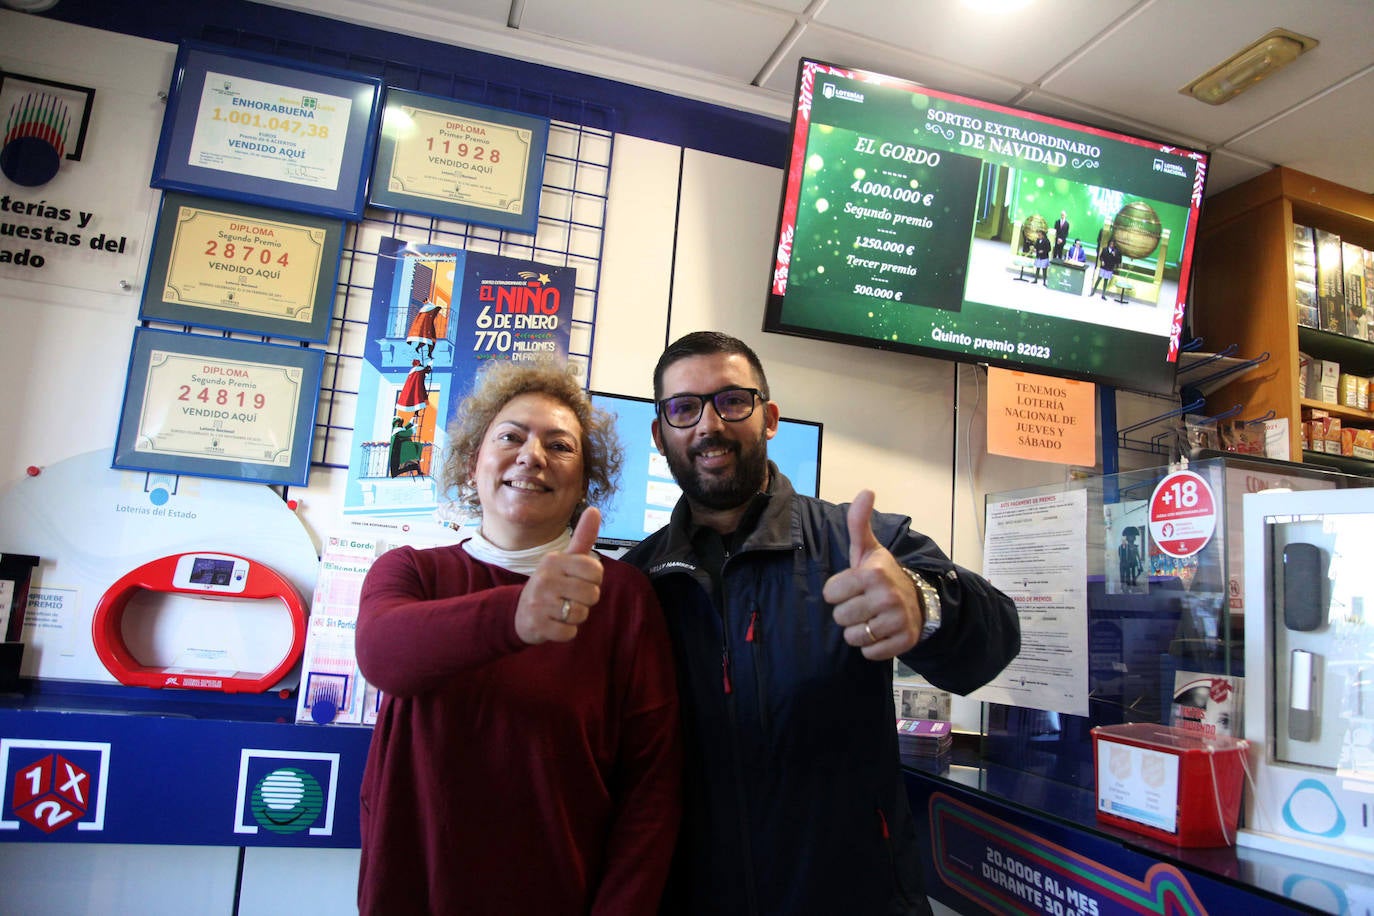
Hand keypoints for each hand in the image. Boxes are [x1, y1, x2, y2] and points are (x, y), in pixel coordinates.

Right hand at [514, 508, 603, 644]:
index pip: (596, 571)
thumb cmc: (551, 583)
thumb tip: (595, 509)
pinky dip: (567, 632)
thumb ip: (582, 537)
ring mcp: (539, 602)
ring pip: (581, 614)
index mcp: (554, 560)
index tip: (579, 580)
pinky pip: (570, 633)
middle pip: (592, 594)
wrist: (519, 612)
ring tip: (561, 610)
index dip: (594, 580)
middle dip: (586, 600)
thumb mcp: (564, 559)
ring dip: (576, 617)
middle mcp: (545, 578)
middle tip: (569, 597)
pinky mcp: (537, 625)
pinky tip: (555, 623)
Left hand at [823, 490, 922, 660]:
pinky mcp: (904, 641)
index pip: (830, 594)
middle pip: (840, 617)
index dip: (837, 592)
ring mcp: (897, 620)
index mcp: (873, 573)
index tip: (852, 587)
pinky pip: (870, 653)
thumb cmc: (882, 574)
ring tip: (870, 618)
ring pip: (854, 637)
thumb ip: (858, 522)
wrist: (919, 600)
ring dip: (858, 631)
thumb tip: (866, 490)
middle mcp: (887, 596)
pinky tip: (880, 632)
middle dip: (847, 612)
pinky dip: (871, 647)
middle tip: (862, 604)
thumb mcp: (868, 549)